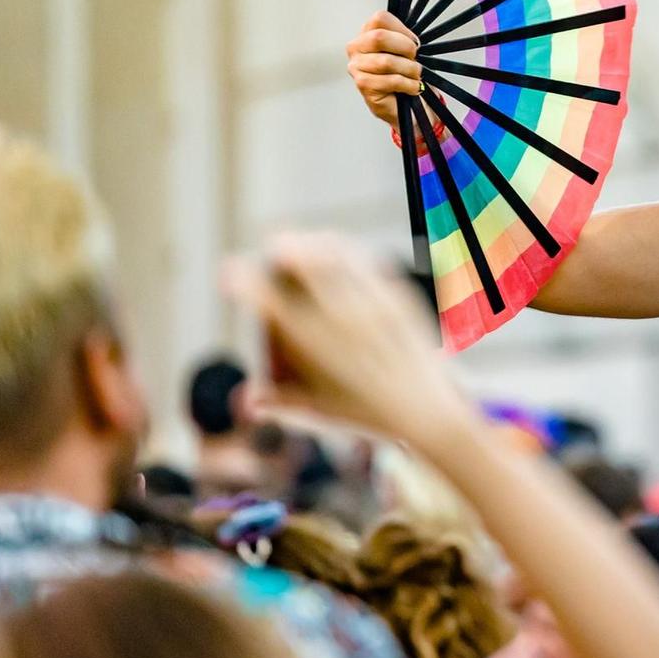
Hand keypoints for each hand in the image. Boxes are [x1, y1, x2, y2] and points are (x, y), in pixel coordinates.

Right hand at [223, 232, 468, 448]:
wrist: (428, 410)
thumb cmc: (368, 416)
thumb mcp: (319, 413)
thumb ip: (280, 403)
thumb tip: (246, 400)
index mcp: (316, 345)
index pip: (271, 303)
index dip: (245, 283)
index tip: (229, 270)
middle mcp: (344, 318)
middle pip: (308, 266)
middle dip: (285, 249)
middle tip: (275, 242)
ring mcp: (374, 304)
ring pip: (341, 258)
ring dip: (319, 244)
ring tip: (305, 241)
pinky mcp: (400, 299)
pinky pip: (372, 264)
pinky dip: (352, 254)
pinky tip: (343, 250)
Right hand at [346, 10, 421, 130]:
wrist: (408, 106)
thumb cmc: (407, 74)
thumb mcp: (409, 49)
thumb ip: (407, 29)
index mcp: (367, 33)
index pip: (380, 18)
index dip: (402, 29)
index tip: (415, 42)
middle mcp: (357, 48)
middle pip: (379, 37)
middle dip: (405, 48)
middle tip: (415, 59)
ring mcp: (356, 67)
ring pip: (387, 61)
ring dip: (410, 69)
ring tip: (416, 75)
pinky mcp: (363, 85)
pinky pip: (391, 80)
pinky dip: (409, 84)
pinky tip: (413, 87)